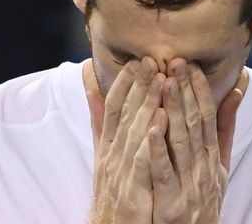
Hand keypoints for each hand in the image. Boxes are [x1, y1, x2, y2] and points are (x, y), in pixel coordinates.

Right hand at [86, 57, 164, 223]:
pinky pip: (142, 162)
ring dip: (146, 105)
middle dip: (138, 85)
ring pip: (134, 132)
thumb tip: (90, 83)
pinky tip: (161, 122)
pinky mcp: (132, 191)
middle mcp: (112, 154)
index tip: (137, 60)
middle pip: (125, 114)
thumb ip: (101, 119)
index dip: (125, 82)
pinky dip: (150, 141)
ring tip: (161, 81)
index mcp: (108, 144)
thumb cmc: (114, 189)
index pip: (115, 106)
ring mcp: (121, 172)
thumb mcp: (104, 151)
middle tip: (151, 60)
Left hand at [146, 59, 243, 223]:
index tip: (189, 63)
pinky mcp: (171, 203)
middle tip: (175, 61)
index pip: (207, 115)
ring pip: (181, 142)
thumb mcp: (221, 166)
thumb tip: (236, 91)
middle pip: (195, 123)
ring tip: (164, 83)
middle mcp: (204, 167)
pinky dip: (158, 150)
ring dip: (173, 111)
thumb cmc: (204, 200)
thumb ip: (225, 130)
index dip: (198, 88)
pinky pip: (164, 173)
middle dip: (185, 90)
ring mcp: (189, 184)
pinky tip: (151, 128)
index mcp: (213, 156)